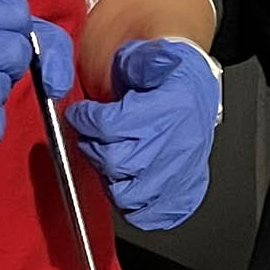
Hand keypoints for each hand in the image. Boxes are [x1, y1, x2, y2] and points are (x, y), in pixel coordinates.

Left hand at [64, 40, 219, 228]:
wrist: (190, 84)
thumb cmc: (163, 72)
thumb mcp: (145, 54)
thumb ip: (137, 62)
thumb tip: (139, 66)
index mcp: (174, 105)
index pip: (113, 127)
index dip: (87, 121)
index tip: (80, 114)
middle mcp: (182, 142)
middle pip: (118, 164)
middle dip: (93, 148)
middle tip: (89, 135)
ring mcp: (184, 171)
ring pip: (131, 196)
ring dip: (109, 178)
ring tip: (108, 156)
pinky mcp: (185, 190)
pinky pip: (154, 215)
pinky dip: (134, 207)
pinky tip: (127, 182)